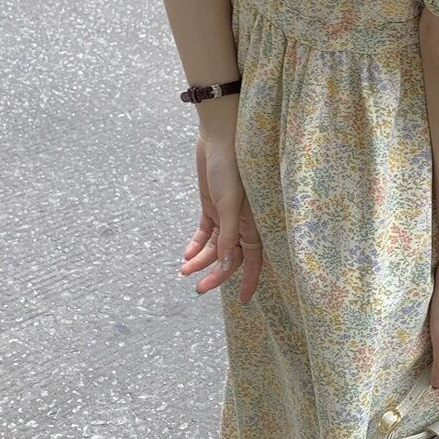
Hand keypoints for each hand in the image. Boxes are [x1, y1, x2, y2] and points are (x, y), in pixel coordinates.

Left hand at [179, 132, 265, 302]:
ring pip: (215, 247)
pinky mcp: (212, 206)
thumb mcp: (228, 202)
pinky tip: (185, 255)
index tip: (243, 301)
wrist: (219, 137)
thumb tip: (227, 260)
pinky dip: (196, 244)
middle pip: (231, 257)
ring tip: (183, 270)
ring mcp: (226, 215)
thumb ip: (228, 232)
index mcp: (254, 222)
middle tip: (198, 290)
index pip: (254, 258)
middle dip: (216, 274)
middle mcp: (242, 222)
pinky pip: (205, 233)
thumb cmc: (230, 167)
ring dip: (200, 259)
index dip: (249, 280)